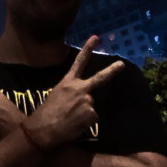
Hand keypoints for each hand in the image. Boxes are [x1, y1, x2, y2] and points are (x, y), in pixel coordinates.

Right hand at [25, 36, 123, 151]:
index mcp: (68, 82)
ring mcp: (87, 100)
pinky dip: (85, 123)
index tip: (95, 38)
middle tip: (122, 65)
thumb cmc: (46, 113)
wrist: (44, 129)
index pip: (79, 61)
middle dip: (112, 71)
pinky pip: (92, 119)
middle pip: (99, 78)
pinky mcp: (92, 113)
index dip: (87, 48)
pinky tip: (75, 125)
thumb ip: (70, 91)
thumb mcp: (56, 94)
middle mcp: (80, 88)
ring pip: (91, 106)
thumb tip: (81, 96)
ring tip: (71, 120)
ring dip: (84, 114)